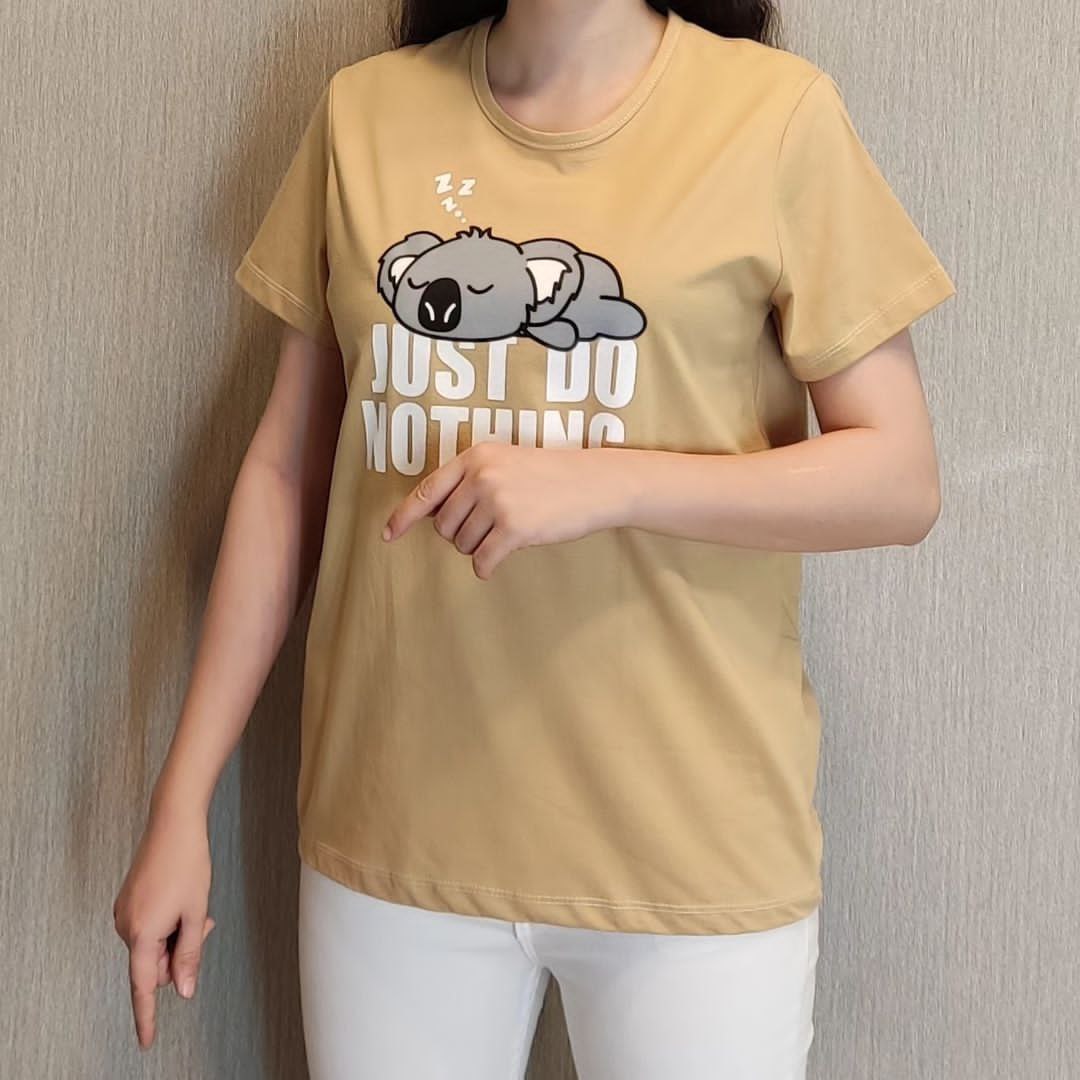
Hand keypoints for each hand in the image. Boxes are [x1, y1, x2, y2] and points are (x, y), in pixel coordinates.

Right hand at [113, 805, 214, 1049]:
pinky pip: (149, 927)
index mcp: (141, 934)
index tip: (147, 1041)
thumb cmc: (187, 863)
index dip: (147, 1016)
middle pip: (154, 963)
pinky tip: (181, 900)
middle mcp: (125, 926)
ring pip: (154, 945)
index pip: (144, 986)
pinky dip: (167, 923)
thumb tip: (182, 989)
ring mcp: (124, 913)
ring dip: (176, 934)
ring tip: (193, 905)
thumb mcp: (196, 912)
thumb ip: (189, 954)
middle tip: (204, 923)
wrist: (173, 824)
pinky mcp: (128, 902)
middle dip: (179, 952)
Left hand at [383, 442, 631, 578]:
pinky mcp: (514, 528)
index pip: (427, 491)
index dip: (403, 516)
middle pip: (444, 526)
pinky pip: (482, 561)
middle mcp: (481, 477)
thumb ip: (470, 480)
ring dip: (479, 548)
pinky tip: (499, 560)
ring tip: (506, 533)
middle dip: (460, 535)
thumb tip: (432, 514)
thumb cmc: (550, 476)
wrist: (594, 483)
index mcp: (475, 457)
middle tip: (490, 527)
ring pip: (462, 545)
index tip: (387, 535)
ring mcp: (497, 502)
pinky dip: (487, 567)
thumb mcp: (506, 463)